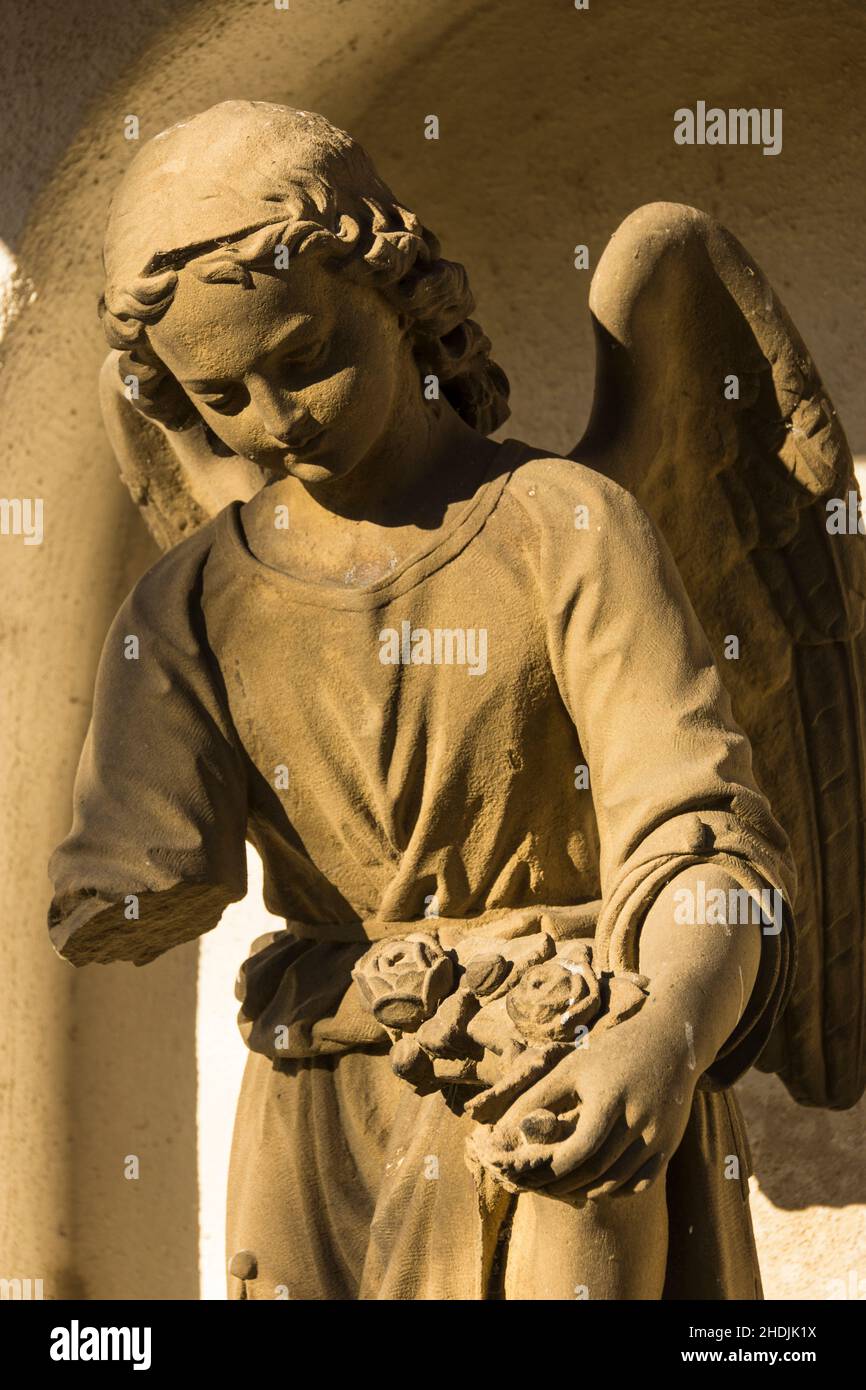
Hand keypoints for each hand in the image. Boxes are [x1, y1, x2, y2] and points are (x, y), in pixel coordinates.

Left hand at [469, 1004, 697, 1199]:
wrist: (673, 1041)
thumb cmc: (614, 1051)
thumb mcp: (574, 1065)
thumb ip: (540, 1095)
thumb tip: (507, 1126)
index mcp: (610, 1097)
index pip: (580, 1149)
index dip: (553, 1169)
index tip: (531, 1175)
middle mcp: (638, 1119)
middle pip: (597, 1171)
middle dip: (564, 1185)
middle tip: (540, 1188)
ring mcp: (657, 1135)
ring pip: (618, 1181)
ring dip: (587, 1191)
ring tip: (563, 1188)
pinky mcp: (669, 1143)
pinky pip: (642, 1182)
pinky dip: (617, 1190)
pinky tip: (596, 1185)